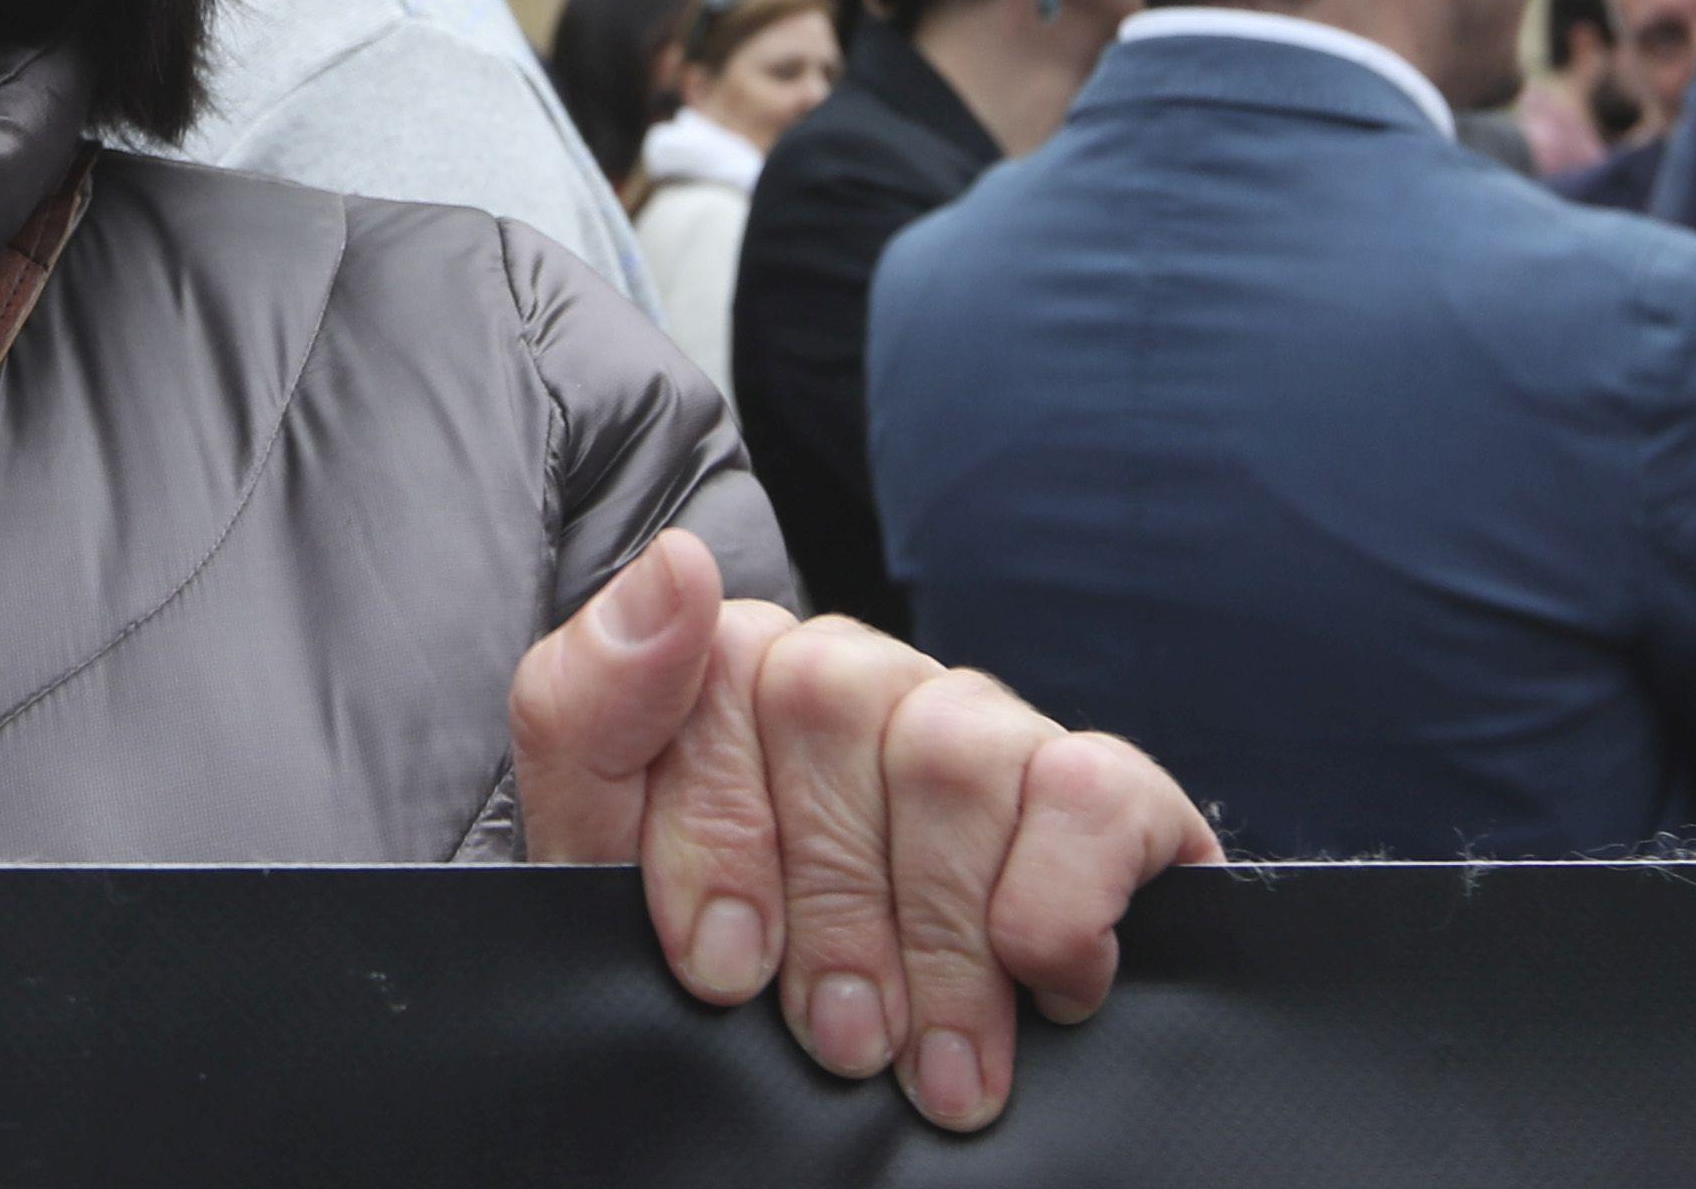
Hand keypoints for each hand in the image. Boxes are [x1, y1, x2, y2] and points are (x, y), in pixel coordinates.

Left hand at [511, 529, 1213, 1132]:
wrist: (840, 1137)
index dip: (718, 829)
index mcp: (736, 682)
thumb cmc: (731, 990)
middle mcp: (863, 682)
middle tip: (840, 1040)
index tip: (722, 969)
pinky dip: (1058, 904)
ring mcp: (988, 730)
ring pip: (951, 749)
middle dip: (828, 903)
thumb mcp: (608, 874)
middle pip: (831, 696)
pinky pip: (1088, 790)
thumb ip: (587, 712)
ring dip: (940, 936)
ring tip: (937, 1064)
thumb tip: (675, 563)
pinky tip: (1043, 986)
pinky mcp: (1108, 797)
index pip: (715, 664)